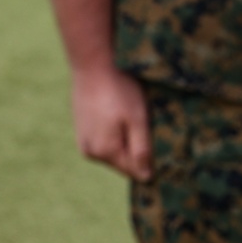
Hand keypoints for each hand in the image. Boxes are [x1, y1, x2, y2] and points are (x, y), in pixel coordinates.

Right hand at [71, 63, 152, 181]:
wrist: (93, 64)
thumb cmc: (119, 90)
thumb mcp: (137, 119)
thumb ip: (141, 150)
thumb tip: (146, 178)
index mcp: (105, 152)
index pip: (134, 172)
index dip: (150, 162)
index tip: (160, 144)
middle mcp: (90, 152)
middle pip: (123, 162)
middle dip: (137, 150)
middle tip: (146, 124)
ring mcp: (83, 141)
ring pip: (113, 151)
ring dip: (126, 141)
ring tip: (131, 116)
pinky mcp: (81, 129)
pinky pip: (103, 140)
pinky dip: (114, 133)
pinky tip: (119, 114)